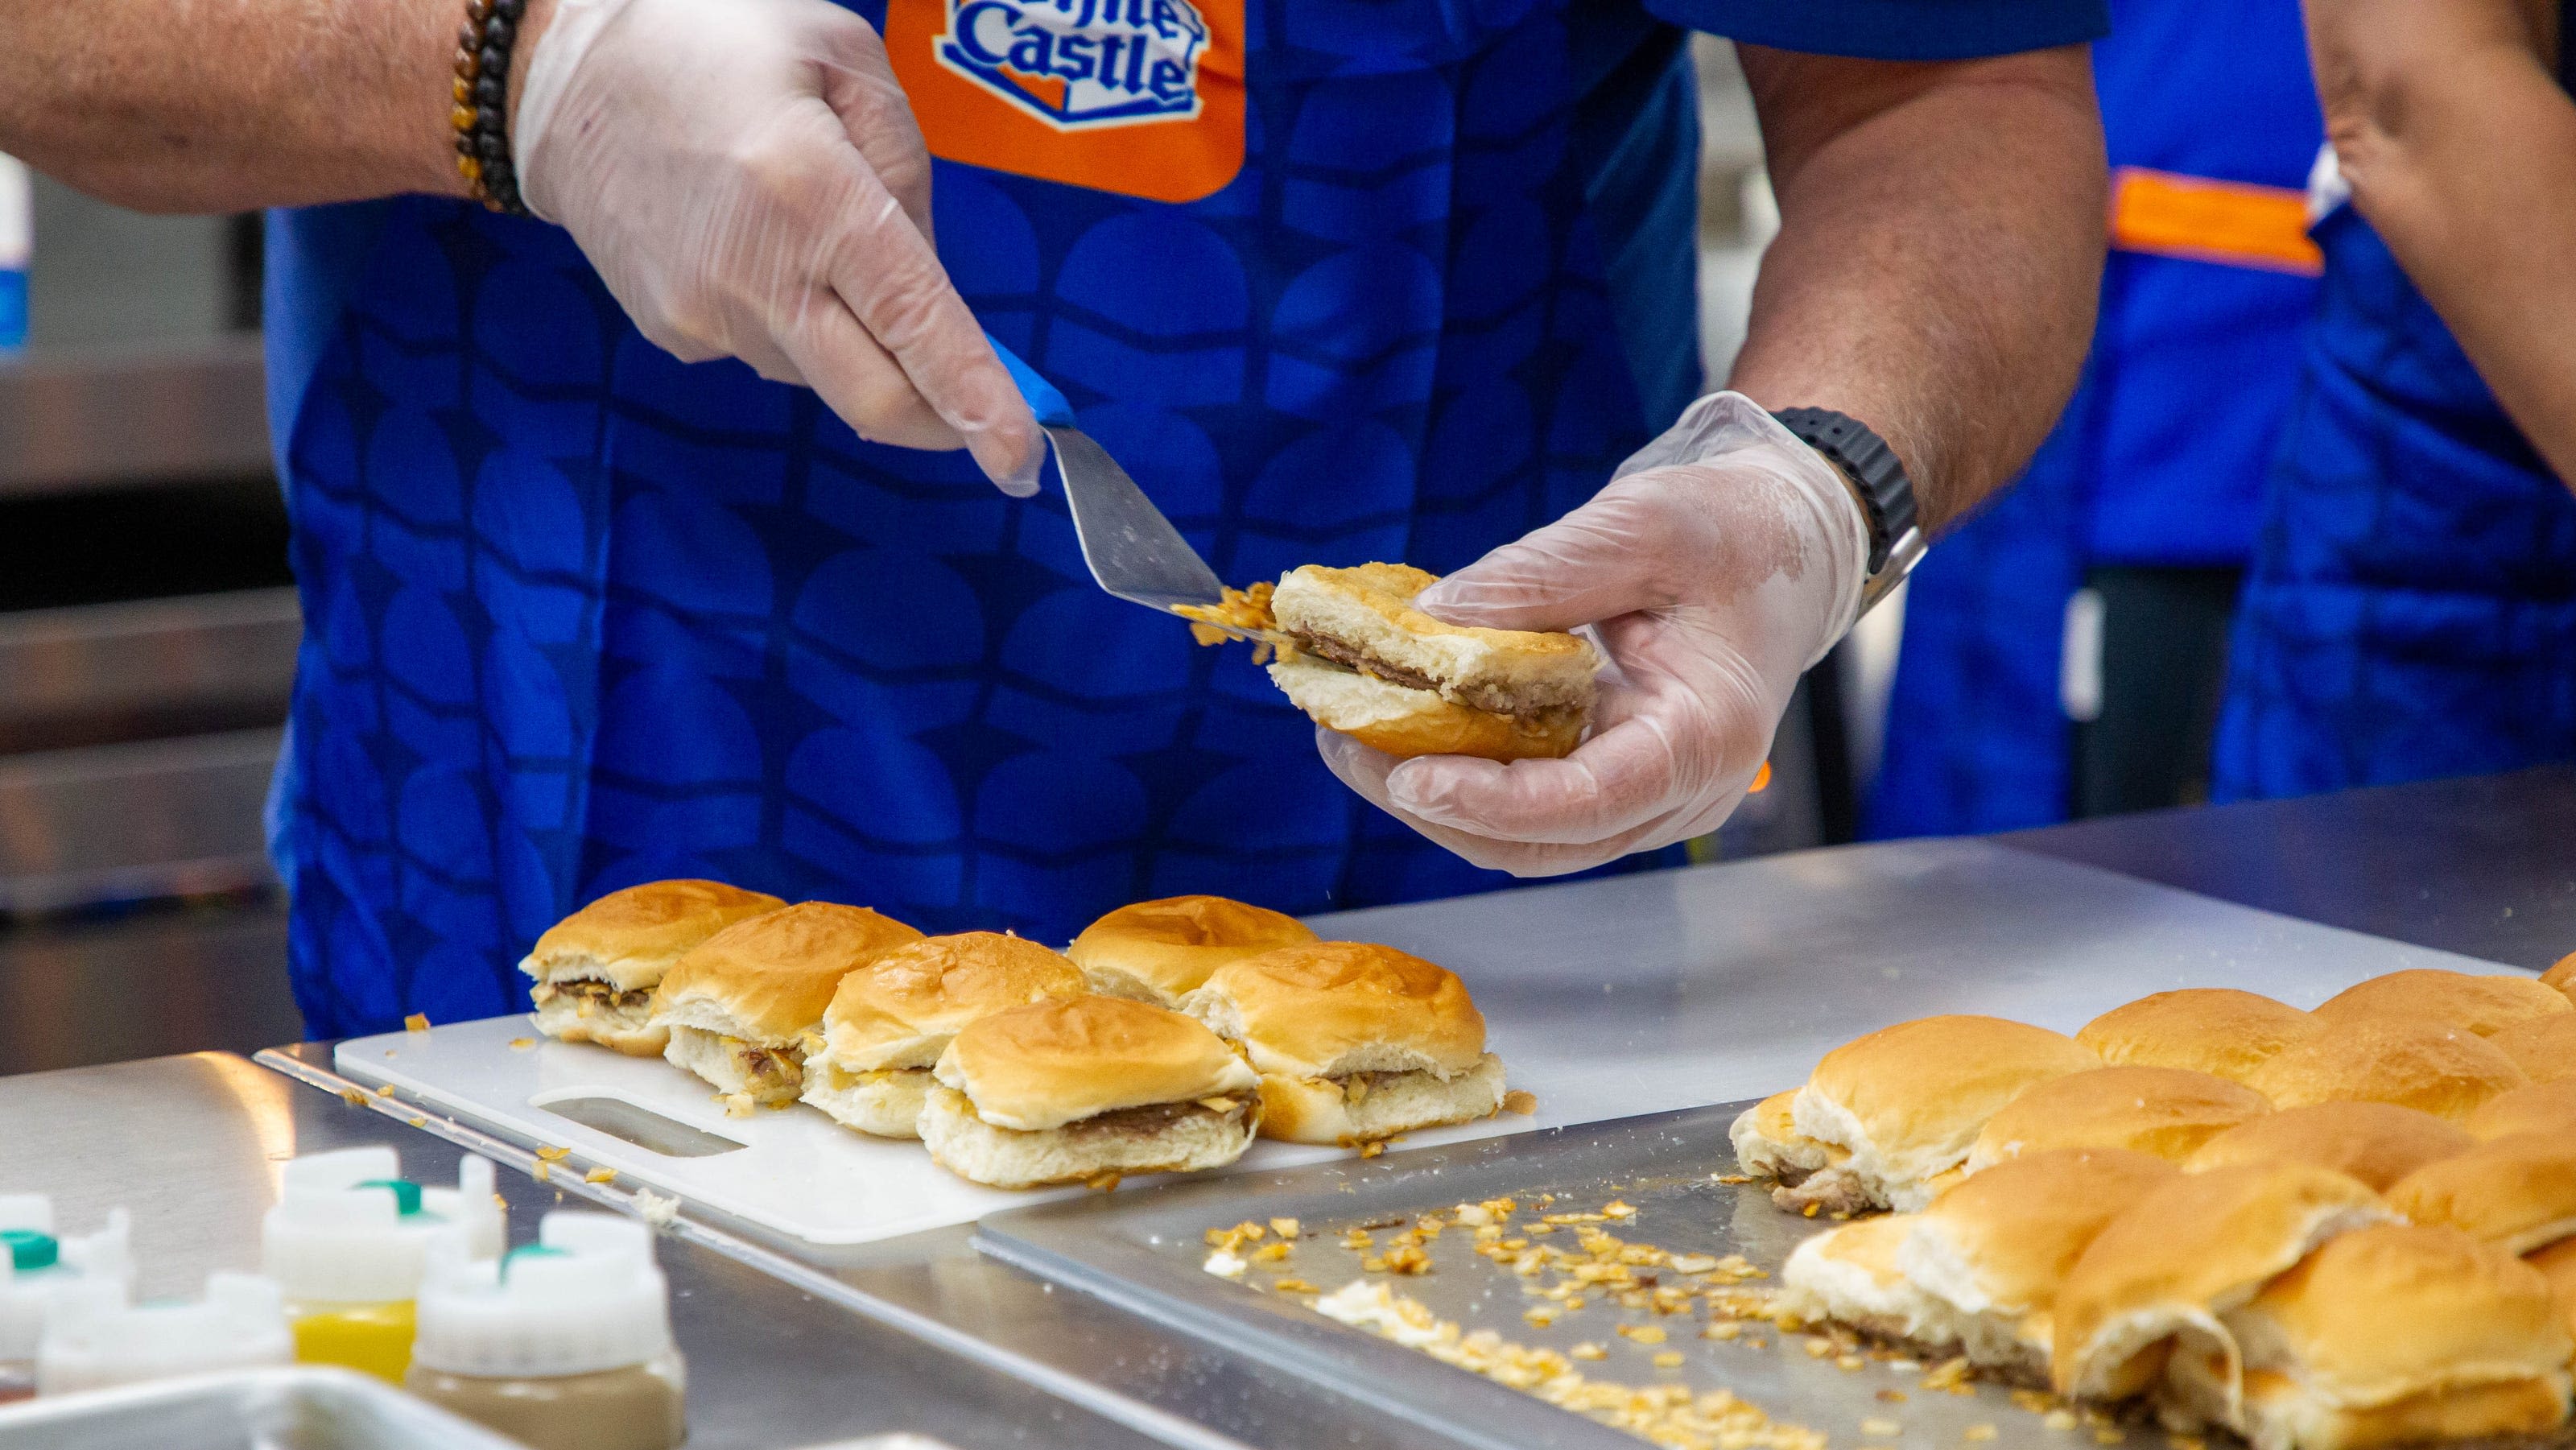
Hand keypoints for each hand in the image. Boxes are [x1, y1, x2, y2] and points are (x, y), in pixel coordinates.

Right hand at [513, 0, 1042, 494]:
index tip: (1021, 457)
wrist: (561, 79)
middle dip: (944, 418)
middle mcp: (753, 273)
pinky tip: (766, 253)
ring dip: (860, 341)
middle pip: (875, 398)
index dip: (976, 398)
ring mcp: (705, 314)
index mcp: (808, 191)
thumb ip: (905, 175)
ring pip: (828, 373)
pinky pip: (773, 354)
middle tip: (983, 411)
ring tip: (817, 239)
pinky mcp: (675, 333)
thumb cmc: (714, 44)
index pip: (913, 322)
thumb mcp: (842, 59)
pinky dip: (801, 324)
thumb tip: (935, 288)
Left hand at [1316, 393, 1870, 873]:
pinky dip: (1458, 773)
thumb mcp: (1643, 526)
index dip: (1490, 802)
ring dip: (1431, 798)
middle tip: (1342, 742)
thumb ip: (1540, 574)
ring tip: (1347, 733)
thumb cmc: (1731, 535)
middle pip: (1539, 842)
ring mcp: (1645, 798)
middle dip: (1432, 806)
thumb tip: (1431, 619)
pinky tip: (1398, 725)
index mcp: (1704, 736)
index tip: (1408, 779)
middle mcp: (1679, 792)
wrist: (1784, 550)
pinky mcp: (1610, 780)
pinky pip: (1525, 802)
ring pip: (1522, 837)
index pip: (1587, 803)